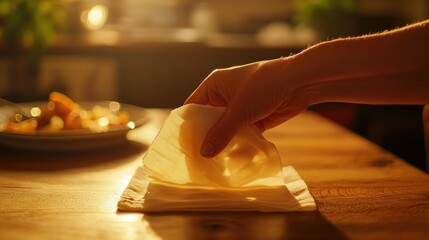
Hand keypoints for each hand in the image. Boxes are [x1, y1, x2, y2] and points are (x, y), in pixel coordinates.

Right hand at [185, 57, 311, 157]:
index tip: (182, 146)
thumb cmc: (264, 87)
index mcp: (214, 85)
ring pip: (226, 129)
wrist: (299, 82)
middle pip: (209, 120)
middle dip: (205, 137)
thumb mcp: (238, 110)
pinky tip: (232, 160)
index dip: (187, 125)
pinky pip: (241, 134)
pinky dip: (238, 144)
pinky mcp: (254, 118)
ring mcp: (240, 108)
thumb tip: (204, 153)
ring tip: (212, 164)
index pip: (193, 107)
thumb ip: (221, 132)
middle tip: (196, 159)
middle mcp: (224, 96)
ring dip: (223, 143)